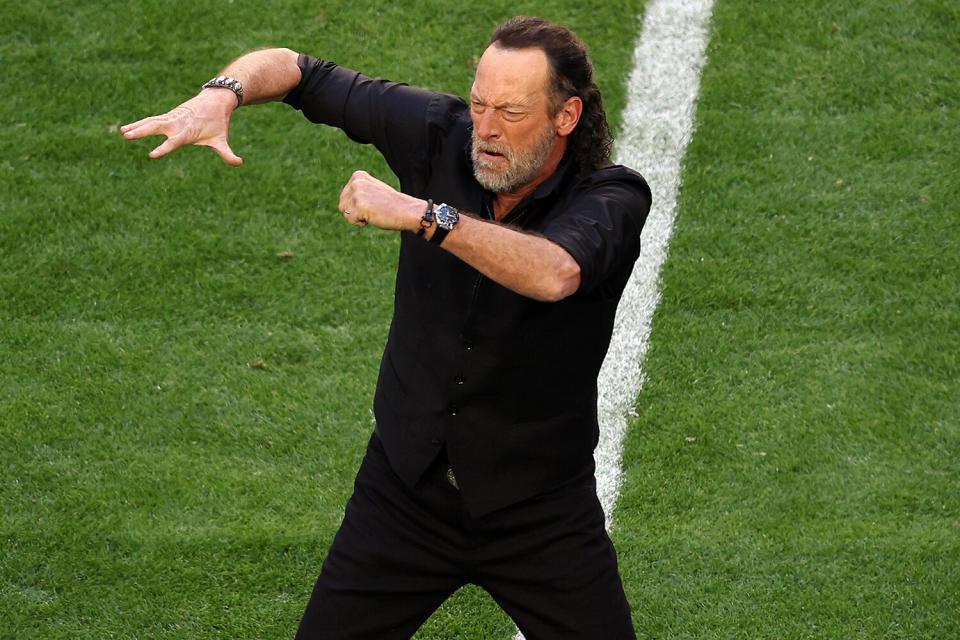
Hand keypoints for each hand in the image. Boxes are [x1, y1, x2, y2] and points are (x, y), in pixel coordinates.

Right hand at [121, 89, 242, 165]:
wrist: (216, 100)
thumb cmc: (218, 122)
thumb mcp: (222, 139)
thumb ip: (227, 153)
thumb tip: (239, 163)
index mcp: (187, 131)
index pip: (174, 142)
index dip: (164, 148)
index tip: (152, 155)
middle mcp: (177, 123)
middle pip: (156, 127)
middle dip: (142, 132)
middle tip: (128, 136)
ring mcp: (171, 118)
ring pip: (151, 122)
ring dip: (137, 127)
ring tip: (122, 133)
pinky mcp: (168, 116)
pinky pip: (151, 120)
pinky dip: (139, 123)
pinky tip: (126, 129)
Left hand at [338, 171, 423, 231]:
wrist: (407, 211)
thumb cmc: (390, 204)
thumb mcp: (372, 190)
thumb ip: (357, 191)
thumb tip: (341, 203)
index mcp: (358, 176)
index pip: (344, 197)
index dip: (356, 205)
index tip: (372, 202)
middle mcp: (356, 182)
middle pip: (342, 205)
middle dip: (354, 212)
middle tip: (373, 209)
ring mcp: (357, 193)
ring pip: (344, 213)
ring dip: (357, 218)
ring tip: (372, 213)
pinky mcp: (359, 206)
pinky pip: (350, 220)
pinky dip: (360, 223)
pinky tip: (372, 217)